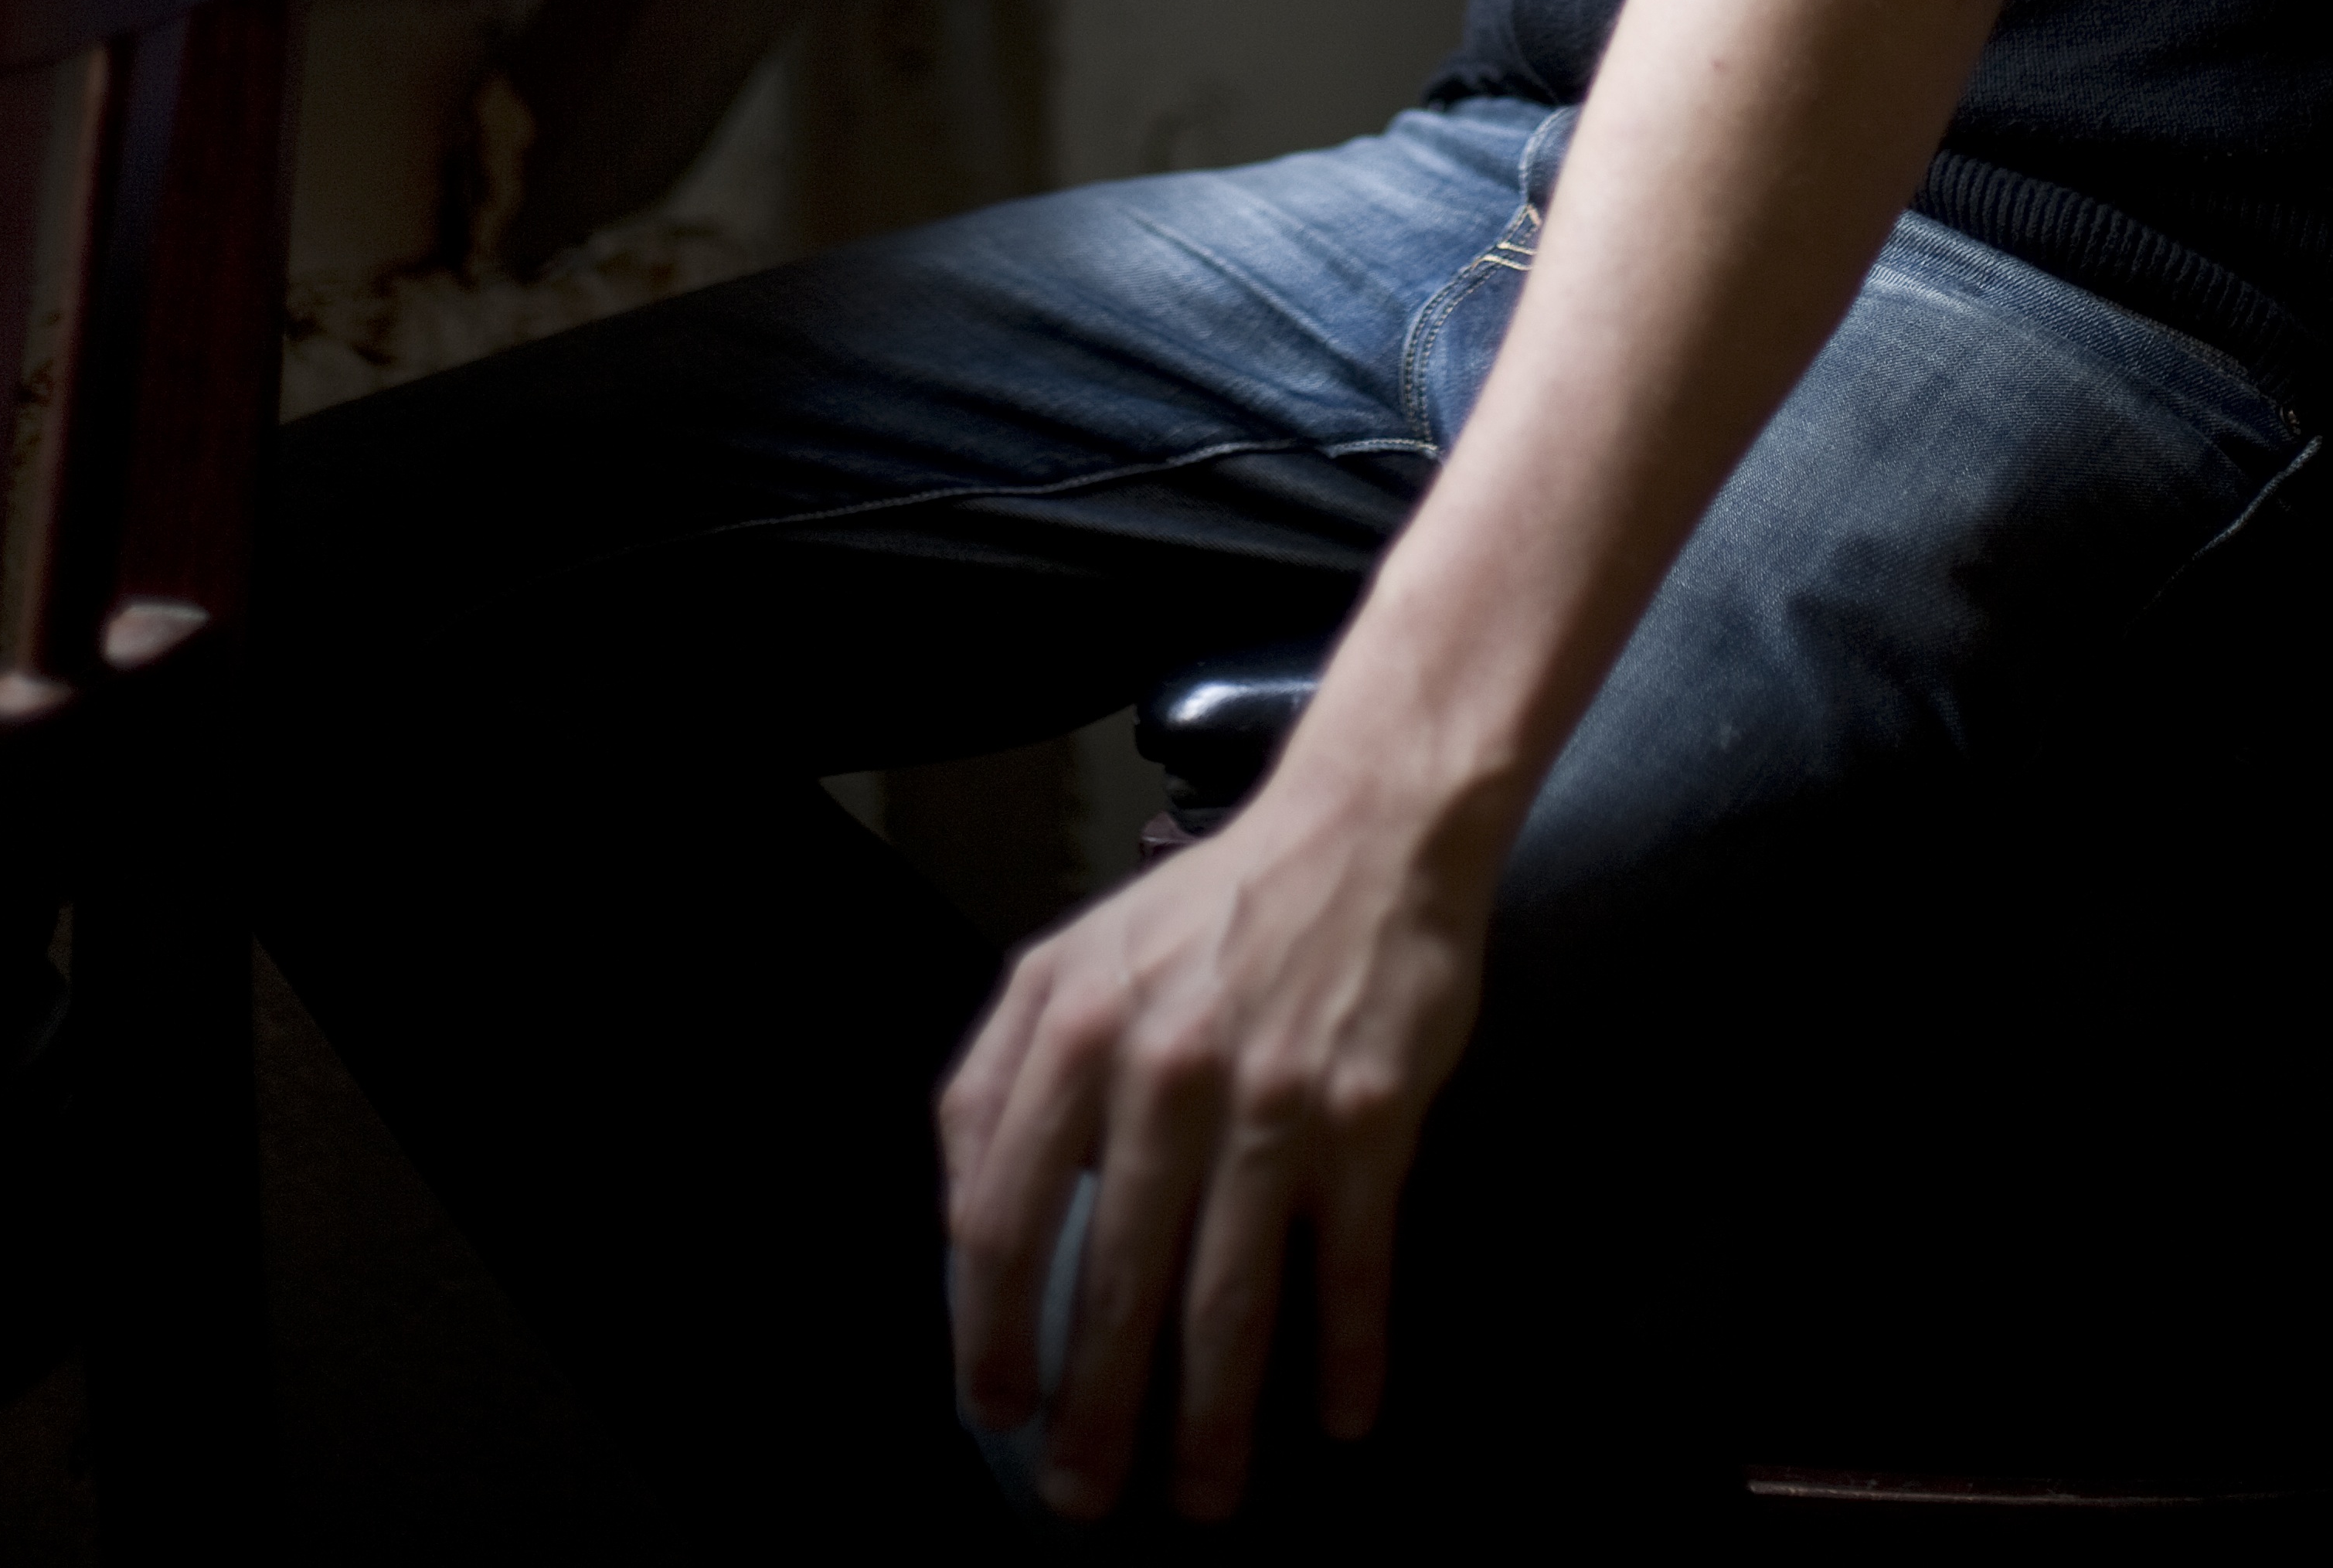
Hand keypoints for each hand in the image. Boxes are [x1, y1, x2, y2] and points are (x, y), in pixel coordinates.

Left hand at [940, 754, 1493, 1525]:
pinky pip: (1350, 1268)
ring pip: (1228, 1301)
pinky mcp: (1368, 1119)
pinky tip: (1342, 1416)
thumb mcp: (1069, 963)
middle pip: (1113, 1285)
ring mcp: (1271, 1099)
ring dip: (1216, 1423)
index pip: (1000, 1218)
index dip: (990, 1333)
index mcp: (1070, 1028)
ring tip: (1204, 1498)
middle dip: (1094, 1415)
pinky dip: (1347, 1355)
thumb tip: (964, 1221)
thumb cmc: (1206, 916)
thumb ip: (997, 1078)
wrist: (1365, 835)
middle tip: (1084, 1497)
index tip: (996, 1407)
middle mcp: (1162, 1068)